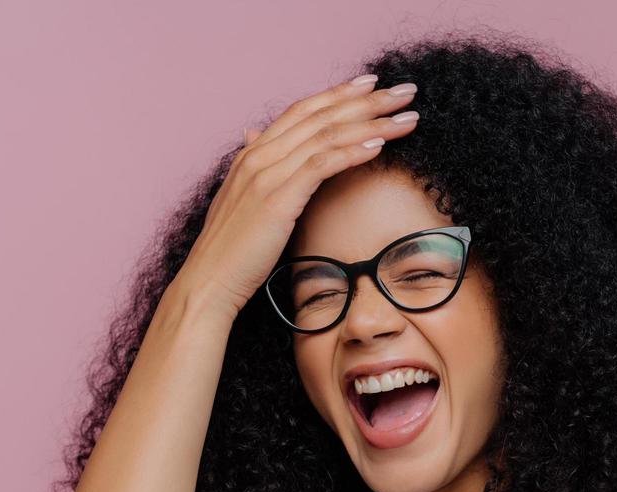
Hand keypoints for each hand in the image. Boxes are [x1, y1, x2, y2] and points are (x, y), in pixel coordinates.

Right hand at [171, 74, 419, 320]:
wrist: (208, 282)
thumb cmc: (231, 252)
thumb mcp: (242, 202)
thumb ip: (254, 168)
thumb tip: (253, 137)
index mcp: (252, 153)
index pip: (302, 111)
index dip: (338, 94)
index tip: (372, 84)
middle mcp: (259, 155)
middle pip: (321, 115)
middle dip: (368, 100)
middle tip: (406, 92)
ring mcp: (266, 174)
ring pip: (327, 135)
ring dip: (372, 122)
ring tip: (407, 117)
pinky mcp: (277, 199)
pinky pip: (321, 165)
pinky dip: (353, 151)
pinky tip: (380, 144)